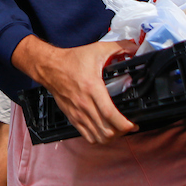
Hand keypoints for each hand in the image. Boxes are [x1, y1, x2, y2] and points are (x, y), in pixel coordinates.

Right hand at [14, 38, 137, 144]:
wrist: (50, 67)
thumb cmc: (72, 60)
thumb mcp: (97, 49)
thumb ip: (119, 47)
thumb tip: (136, 47)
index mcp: (92, 88)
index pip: (109, 114)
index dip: (125, 124)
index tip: (133, 124)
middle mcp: (84, 104)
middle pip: (106, 131)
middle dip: (122, 133)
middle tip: (129, 126)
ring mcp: (78, 113)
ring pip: (97, 137)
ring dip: (111, 137)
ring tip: (118, 130)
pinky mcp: (72, 118)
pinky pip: (87, 136)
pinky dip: (98, 138)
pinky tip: (104, 130)